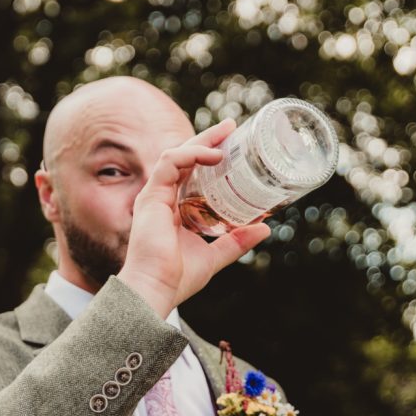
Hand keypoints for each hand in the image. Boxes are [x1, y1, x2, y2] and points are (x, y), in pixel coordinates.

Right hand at [117, 119, 270, 316]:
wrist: (156, 288)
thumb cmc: (177, 277)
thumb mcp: (215, 256)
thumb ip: (236, 241)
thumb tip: (264, 228)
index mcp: (175, 210)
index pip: (191, 173)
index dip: (209, 156)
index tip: (232, 145)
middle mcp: (163, 199)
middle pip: (184, 159)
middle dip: (208, 139)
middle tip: (231, 126)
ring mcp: (155, 195)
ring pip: (176, 154)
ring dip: (201, 141)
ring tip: (226, 134)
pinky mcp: (151, 196)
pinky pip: (169, 162)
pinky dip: (190, 154)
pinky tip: (213, 154)